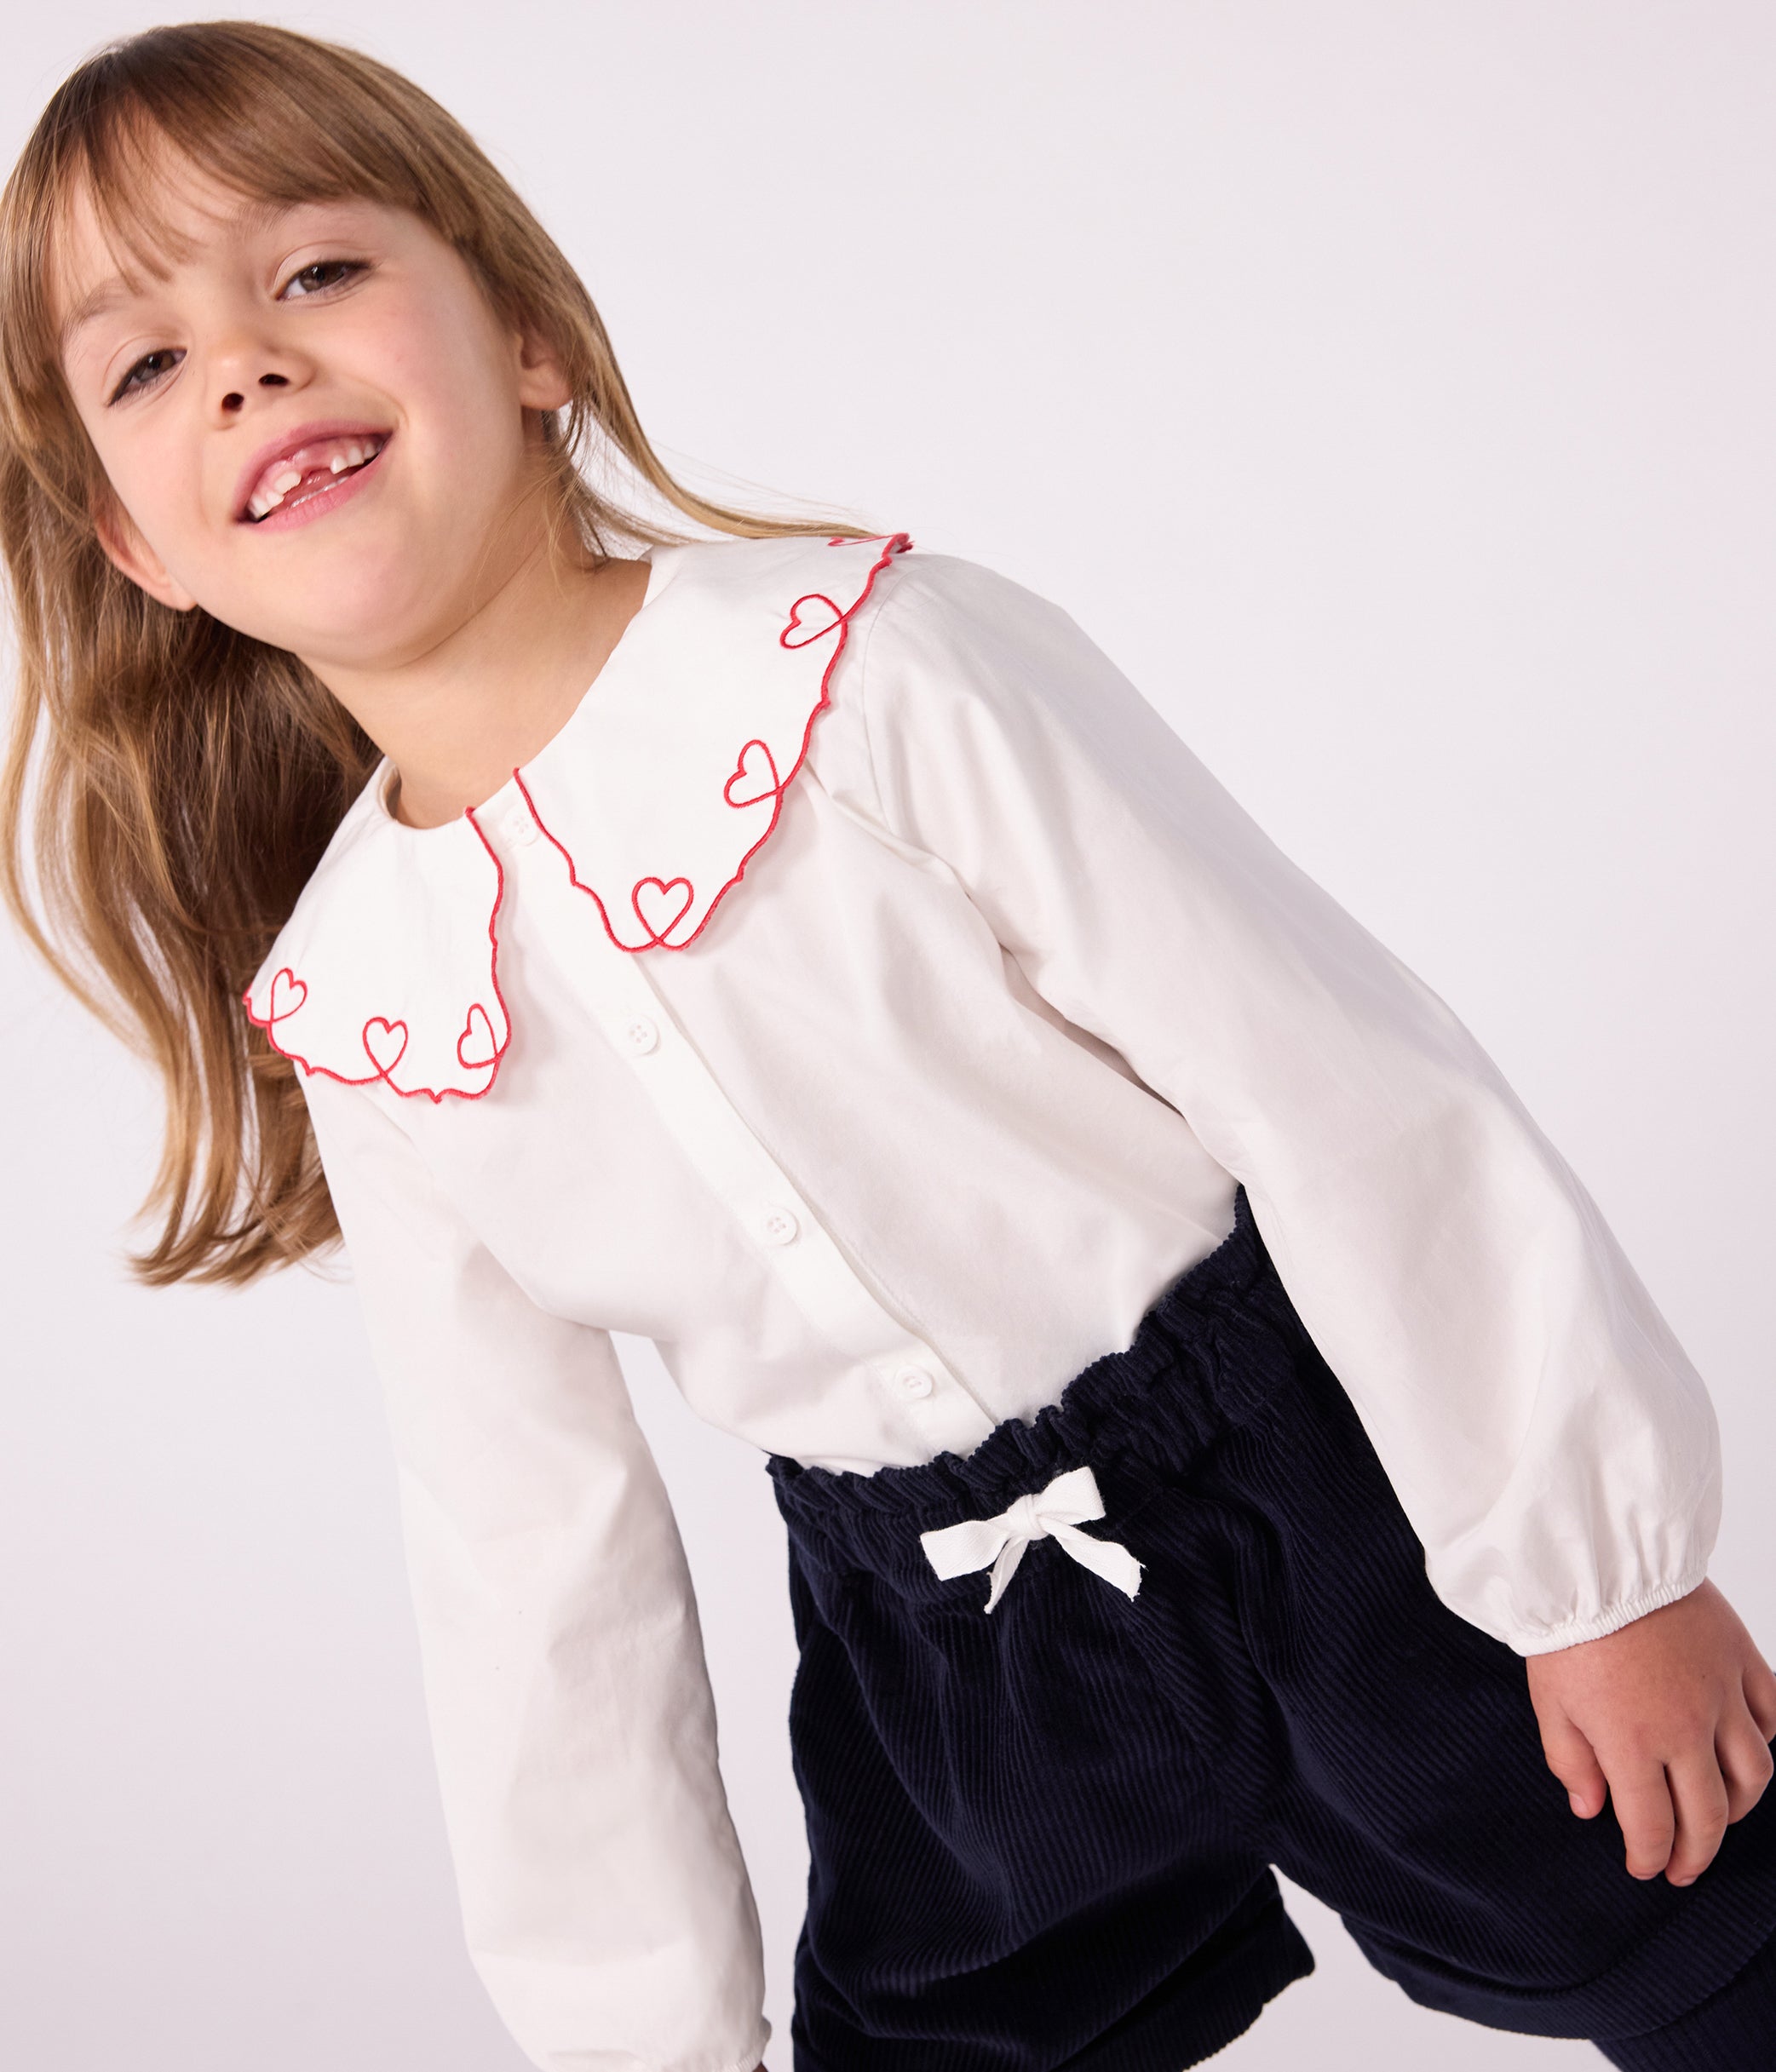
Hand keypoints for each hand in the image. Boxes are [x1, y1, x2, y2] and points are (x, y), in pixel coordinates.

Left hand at [1526, 1578, 1775, 1884]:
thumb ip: (1569, 1761)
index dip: (1649, 1857)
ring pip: (1754, 1774)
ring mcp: (1721, 1694)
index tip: (1644, 1867)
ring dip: (1738, 1806)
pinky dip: (1763, 1740)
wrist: (1599, 1557)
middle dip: (1697, 1852)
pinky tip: (1742, 1748)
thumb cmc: (1567, 1625)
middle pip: (1710, 1815)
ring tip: (1717, 1815)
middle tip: (1683, 1867)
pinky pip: (1771, 1716)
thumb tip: (1590, 1808)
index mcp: (1631, 1741)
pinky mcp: (1740, 1659)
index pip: (1652, 1826)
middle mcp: (1686, 1727)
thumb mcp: (1548, 1700)